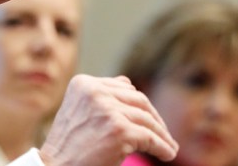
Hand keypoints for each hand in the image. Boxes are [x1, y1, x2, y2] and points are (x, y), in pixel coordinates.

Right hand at [39, 75, 177, 165]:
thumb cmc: (68, 145)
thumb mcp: (79, 110)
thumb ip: (101, 94)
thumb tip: (128, 83)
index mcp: (83, 83)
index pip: (123, 87)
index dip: (138, 104)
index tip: (149, 118)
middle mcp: (95, 92)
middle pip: (138, 100)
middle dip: (154, 118)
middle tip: (164, 133)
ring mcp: (108, 110)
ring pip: (147, 120)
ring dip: (162, 134)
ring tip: (169, 147)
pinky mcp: (120, 131)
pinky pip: (151, 138)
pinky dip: (162, 147)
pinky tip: (167, 154)